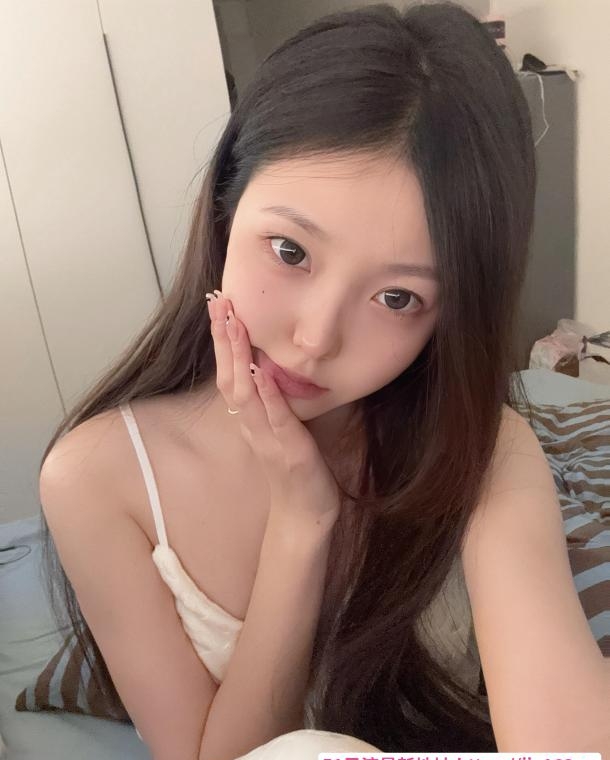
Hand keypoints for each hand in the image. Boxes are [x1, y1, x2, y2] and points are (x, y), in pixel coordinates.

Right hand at [206, 290, 340, 532]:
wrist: (305, 514)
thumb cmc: (295, 470)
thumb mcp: (279, 430)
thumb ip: (270, 402)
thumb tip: (266, 369)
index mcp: (250, 419)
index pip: (229, 374)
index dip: (221, 341)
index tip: (218, 306)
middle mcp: (252, 425)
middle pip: (228, 377)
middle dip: (222, 338)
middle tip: (217, 301)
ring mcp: (268, 438)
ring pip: (244, 394)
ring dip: (237, 357)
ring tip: (232, 323)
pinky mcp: (289, 450)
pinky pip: (274, 418)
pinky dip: (265, 394)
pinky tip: (260, 370)